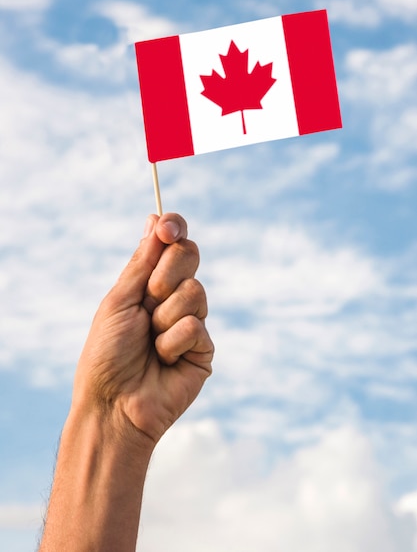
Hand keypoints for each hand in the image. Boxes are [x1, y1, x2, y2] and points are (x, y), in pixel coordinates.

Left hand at [72, 213, 213, 446]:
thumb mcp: (119, 300)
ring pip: (195, 291)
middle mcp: (171, 298)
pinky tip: (163, 361)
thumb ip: (142, 261)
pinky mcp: (203, 349)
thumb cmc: (107, 354)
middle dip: (167, 273)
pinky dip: (173, 342)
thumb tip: (154, 219)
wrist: (114, 405)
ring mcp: (189, 322)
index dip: (174, 228)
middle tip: (150, 296)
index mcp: (148, 284)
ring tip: (150, 341)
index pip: (172, 244)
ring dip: (165, 315)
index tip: (167, 228)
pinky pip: (196, 326)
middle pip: (190, 256)